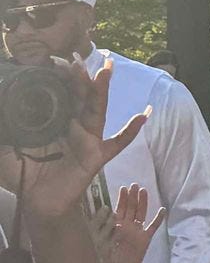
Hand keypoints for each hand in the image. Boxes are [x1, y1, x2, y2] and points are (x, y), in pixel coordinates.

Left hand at [0, 57, 148, 222]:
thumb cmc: (24, 176)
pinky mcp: (96, 156)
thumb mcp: (6, 149)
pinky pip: (117, 142)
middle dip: (78, 77)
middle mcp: (72, 126)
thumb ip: (5, 131)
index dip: (57, 79)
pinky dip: (131, 130)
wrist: (37, 203)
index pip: (58, 94)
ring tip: (106, 70)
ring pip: (96, 110)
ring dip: (101, 90)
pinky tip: (143, 116)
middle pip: (78, 96)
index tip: (52, 61)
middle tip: (75, 59)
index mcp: (53, 122)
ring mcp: (87, 140)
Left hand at [103, 183, 165, 262]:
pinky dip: (158, 219)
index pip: (120, 209)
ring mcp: (138, 230)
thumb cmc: (110, 258)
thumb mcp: (101, 242)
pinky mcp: (146, 237)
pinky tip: (162, 209)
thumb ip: (103, 228)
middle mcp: (128, 226)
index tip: (123, 188)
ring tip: (144, 191)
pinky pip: (153, 226)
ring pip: (141, 213)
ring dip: (143, 202)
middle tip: (135, 184)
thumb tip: (107, 213)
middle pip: (131, 208)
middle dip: (132, 197)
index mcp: (117, 226)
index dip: (122, 199)